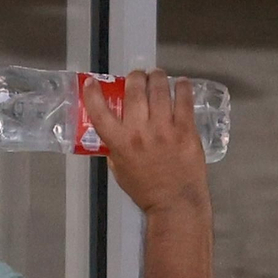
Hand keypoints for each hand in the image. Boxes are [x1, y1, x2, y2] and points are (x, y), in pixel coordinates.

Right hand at [82, 70, 207, 216]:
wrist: (175, 202)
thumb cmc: (145, 189)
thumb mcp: (119, 169)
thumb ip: (115, 147)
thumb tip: (116, 128)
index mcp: (119, 143)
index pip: (99, 112)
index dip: (93, 93)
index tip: (92, 83)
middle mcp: (139, 131)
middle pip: (134, 90)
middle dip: (135, 77)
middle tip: (138, 76)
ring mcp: (164, 128)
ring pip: (159, 88)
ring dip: (157, 77)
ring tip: (157, 75)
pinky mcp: (185, 129)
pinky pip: (184, 99)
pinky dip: (181, 87)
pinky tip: (180, 84)